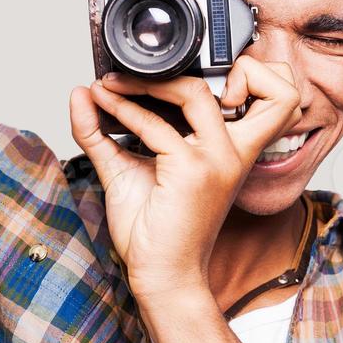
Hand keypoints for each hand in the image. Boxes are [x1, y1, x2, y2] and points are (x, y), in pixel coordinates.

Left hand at [68, 63, 301, 301]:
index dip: (223, 74)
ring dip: (144, 82)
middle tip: (127, 76)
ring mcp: (217, 159)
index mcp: (233, 149)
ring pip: (193, 93)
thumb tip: (83, 92)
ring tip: (109, 86)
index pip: (259, 94)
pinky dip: (124, 112)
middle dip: (179, 69)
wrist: (163, 274)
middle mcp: (234, 151)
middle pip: (235, 79)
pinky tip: (103, 110)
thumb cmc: (156, 230)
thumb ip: (104, 131)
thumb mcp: (127, 168)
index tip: (156, 78)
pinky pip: (155, 126)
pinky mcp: (193, 170)